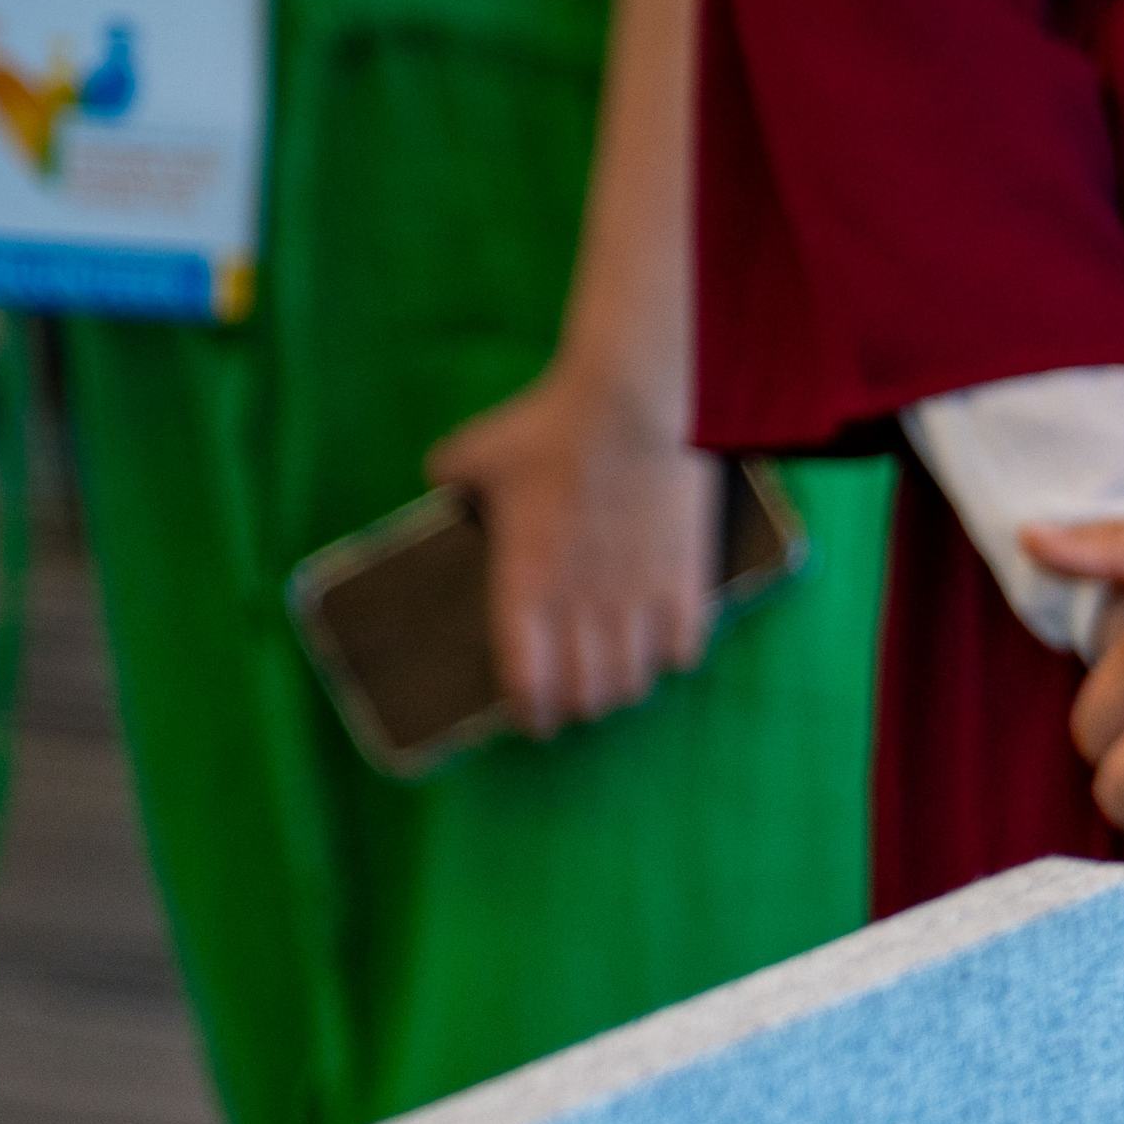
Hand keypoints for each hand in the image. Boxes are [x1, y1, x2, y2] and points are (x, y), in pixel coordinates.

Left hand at [423, 366, 716, 733]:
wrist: (632, 405)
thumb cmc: (549, 427)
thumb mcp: (477, 448)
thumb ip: (451, 474)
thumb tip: (439, 483)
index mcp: (525, 584)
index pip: (525, 679)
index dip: (528, 710)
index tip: (530, 718)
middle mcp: (581, 606)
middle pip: (583, 693)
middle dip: (574, 707)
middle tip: (572, 703)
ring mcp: (637, 599)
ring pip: (632, 681)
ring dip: (620, 691)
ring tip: (617, 684)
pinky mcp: (684, 583)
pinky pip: (682, 650)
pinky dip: (670, 659)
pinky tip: (664, 649)